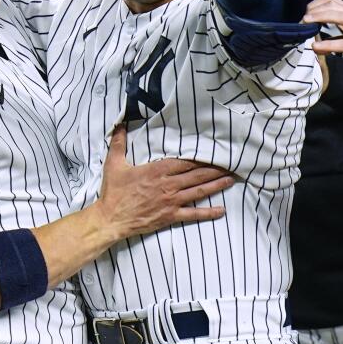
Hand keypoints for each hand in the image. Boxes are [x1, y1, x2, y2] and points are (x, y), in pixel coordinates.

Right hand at [96, 126, 234, 239]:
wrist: (110, 219)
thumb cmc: (113, 192)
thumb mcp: (114, 163)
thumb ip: (119, 142)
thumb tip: (120, 124)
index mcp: (158, 170)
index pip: (185, 162)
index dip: (202, 157)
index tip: (215, 152)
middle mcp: (168, 185)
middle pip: (197, 175)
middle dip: (215, 169)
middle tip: (231, 164)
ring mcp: (171, 201)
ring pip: (198, 191)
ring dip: (216, 185)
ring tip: (231, 180)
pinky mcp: (170, 217)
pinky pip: (193, 214)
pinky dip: (208, 212)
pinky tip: (221, 210)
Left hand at [302, 0, 342, 83]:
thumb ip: (340, 35)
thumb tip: (318, 38)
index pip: (334, 1)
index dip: (317, 4)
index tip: (305, 12)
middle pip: (335, 5)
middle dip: (315, 8)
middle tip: (301, 17)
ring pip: (340, 17)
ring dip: (321, 17)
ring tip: (305, 22)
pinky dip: (328, 44)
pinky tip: (316, 47)